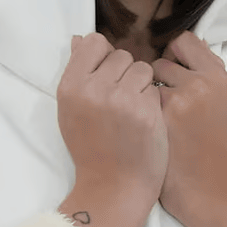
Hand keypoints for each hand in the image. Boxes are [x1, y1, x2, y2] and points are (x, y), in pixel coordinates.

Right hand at [58, 32, 167, 205]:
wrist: (113, 186)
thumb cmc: (92, 149)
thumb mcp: (71, 111)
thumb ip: (77, 74)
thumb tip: (79, 39)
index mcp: (70, 86)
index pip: (94, 42)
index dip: (105, 57)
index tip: (107, 77)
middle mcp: (94, 89)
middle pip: (121, 55)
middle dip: (125, 74)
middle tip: (120, 101)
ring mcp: (121, 100)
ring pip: (142, 68)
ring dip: (141, 85)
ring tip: (132, 110)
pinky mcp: (146, 111)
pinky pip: (155, 88)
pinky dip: (152, 102)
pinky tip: (143, 121)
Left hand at [151, 31, 226, 216]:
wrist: (203, 183)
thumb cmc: (210, 144)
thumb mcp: (221, 102)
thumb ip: (207, 71)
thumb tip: (188, 44)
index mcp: (218, 76)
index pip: (184, 41)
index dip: (173, 55)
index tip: (171, 71)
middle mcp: (200, 83)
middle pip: (161, 61)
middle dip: (157, 79)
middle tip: (165, 102)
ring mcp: (178, 99)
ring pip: (145, 80)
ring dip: (145, 94)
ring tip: (157, 116)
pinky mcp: (158, 116)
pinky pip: (136, 99)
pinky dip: (138, 110)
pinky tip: (146, 126)